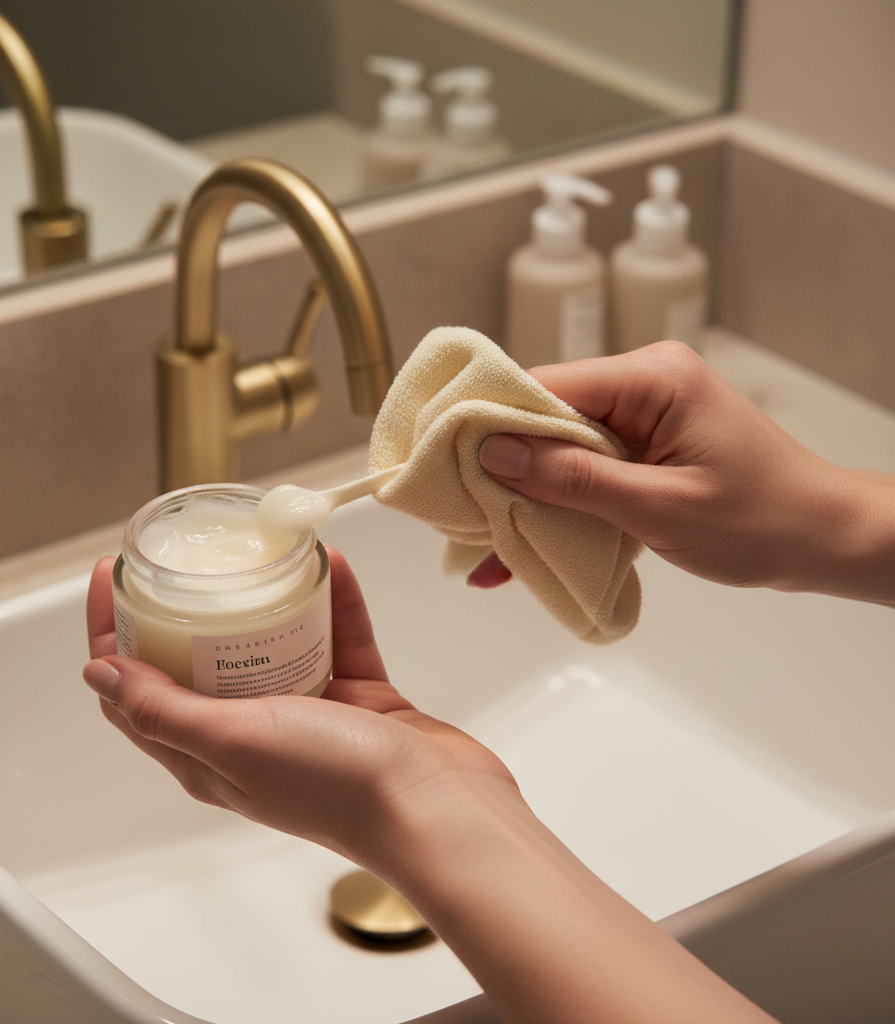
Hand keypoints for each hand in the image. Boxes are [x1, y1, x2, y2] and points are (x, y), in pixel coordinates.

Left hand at [83, 547, 519, 872]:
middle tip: (181, 555)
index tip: (113, 574)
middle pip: (197, 661)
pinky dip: (332, 604)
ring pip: (268, 644)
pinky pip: (334, 637)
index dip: (113, 634)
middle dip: (182, 605)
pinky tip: (331, 567)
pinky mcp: (354, 699)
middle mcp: (249, 735)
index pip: (135, 692)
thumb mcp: (234, 741)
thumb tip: (98, 675)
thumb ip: (166, 709)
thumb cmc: (333, 786)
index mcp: (206, 755)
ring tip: (257, 554)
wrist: (436, 807)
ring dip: (262, 600)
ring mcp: (304, 715)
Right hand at [476, 341, 894, 606]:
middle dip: (503, 467)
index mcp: (653, 378)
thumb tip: (496, 456)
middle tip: (457, 513)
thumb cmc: (763, 521)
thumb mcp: (660, 507)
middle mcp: (643, 383)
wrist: (822, 538)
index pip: (548, 386)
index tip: (447, 463)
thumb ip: (575, 480)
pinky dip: (558, 503)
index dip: (493, 423)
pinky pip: (585, 467)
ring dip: (525, 493)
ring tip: (482, 543)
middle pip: (547, 415)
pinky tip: (524, 544)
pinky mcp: (643, 445)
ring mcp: (643, 414)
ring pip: (560, 446)